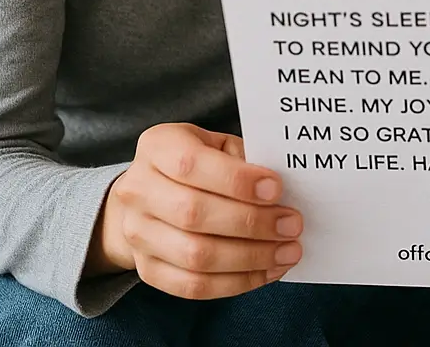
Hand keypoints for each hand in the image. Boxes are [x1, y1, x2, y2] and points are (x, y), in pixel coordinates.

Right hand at [86, 123, 303, 298]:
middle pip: (194, 214)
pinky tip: (267, 270)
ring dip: (250, 257)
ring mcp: (137, 234)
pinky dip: (236, 282)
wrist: (150, 192)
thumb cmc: (197, 162)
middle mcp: (138, 190)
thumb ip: (242, 159)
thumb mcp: (216, 143)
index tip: (277, 189)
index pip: (192, 164)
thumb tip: (281, 191)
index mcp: (158, 147)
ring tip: (288, 251)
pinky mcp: (147, 270)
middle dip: (252, 222)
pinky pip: (193, 286)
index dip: (237, 180)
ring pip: (195, 256)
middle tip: (292, 225)